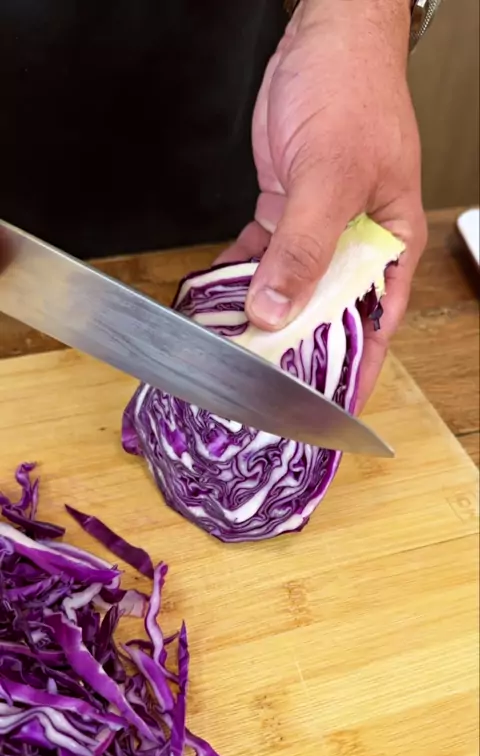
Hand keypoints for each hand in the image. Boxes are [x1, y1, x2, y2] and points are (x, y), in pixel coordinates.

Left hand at [216, 0, 426, 411]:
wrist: (323, 41)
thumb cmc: (354, 94)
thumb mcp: (331, 178)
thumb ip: (303, 249)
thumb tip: (275, 309)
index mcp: (389, 245)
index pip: (377, 323)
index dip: (356, 368)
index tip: (329, 408)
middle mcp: (354, 244)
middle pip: (326, 312)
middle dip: (297, 347)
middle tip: (263, 383)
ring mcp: (317, 230)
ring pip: (288, 287)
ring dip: (260, 315)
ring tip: (230, 350)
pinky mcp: (284, 211)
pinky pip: (259, 256)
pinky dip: (238, 276)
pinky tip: (216, 299)